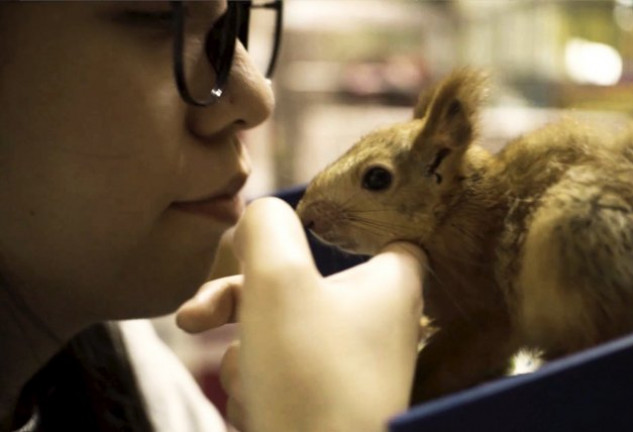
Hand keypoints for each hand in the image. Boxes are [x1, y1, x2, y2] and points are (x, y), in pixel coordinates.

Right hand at [177, 197, 425, 431]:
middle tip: (196, 314)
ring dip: (243, 350)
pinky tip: (254, 410)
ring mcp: (348, 365)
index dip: (348, 221)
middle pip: (301, 282)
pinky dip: (256, 383)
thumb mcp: (277, 282)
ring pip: (278, 330)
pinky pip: (278, 372)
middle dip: (241, 298)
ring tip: (247, 382)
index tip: (308, 220)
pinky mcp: (323, 402)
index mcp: (389, 285)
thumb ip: (265, 229)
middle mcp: (375, 322)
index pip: (386, 233)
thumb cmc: (310, 378)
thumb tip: (259, 213)